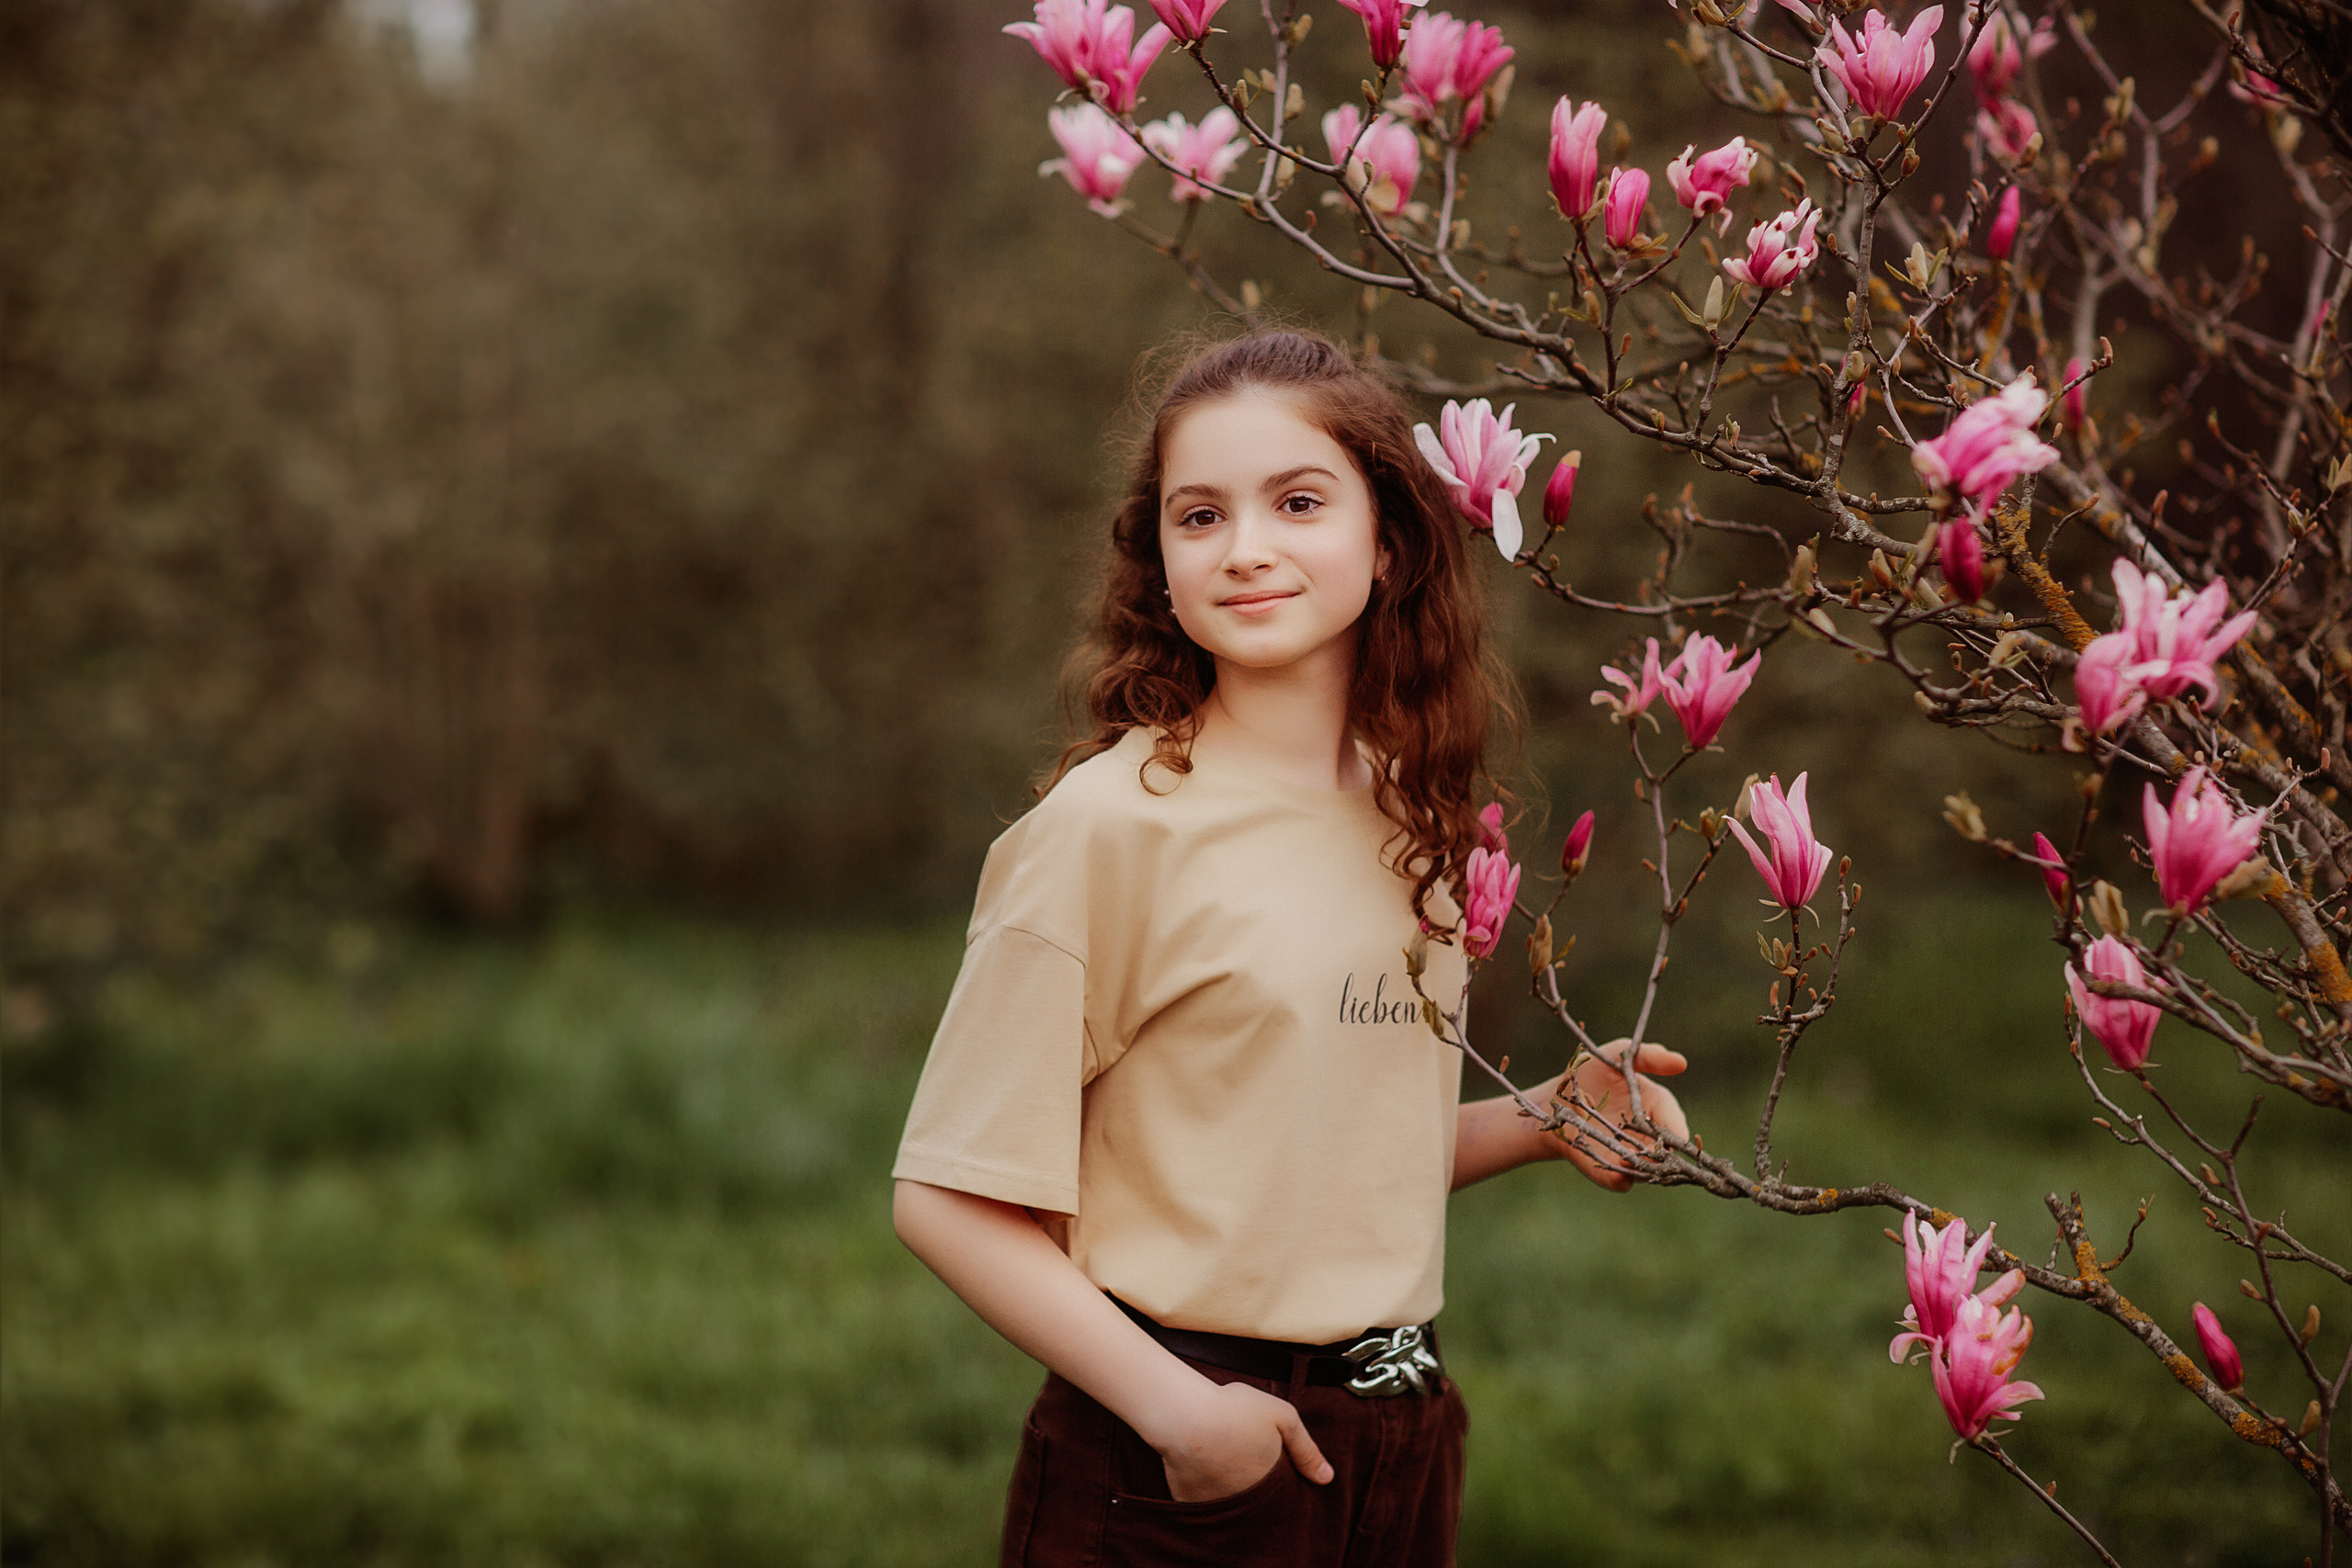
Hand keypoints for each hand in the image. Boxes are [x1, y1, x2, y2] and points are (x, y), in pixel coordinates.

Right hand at [1153, 1378, 1333, 1501]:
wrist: (1185, 1415)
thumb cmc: (1234, 1410)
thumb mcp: (1282, 1417)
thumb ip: (1306, 1449)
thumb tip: (1327, 1478)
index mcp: (1271, 1483)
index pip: (1283, 1494)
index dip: (1279, 1477)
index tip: (1270, 1461)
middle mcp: (1246, 1502)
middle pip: (1257, 1501)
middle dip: (1255, 1485)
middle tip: (1242, 1457)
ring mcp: (1217, 1506)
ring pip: (1230, 1504)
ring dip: (1230, 1489)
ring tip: (1223, 1462)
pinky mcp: (1190, 1503)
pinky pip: (1203, 1503)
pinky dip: (1204, 1491)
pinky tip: (1201, 1469)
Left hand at [1549, 1037, 1688, 1191]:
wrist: (1555, 1099)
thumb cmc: (1591, 1072)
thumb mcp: (1617, 1055)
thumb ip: (1647, 1056)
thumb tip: (1681, 1062)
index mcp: (1656, 1108)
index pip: (1674, 1121)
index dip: (1676, 1128)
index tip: (1676, 1135)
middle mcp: (1647, 1136)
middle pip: (1666, 1151)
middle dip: (1664, 1153)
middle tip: (1657, 1151)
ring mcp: (1628, 1155)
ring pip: (1646, 1169)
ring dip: (1643, 1167)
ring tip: (1634, 1159)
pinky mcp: (1607, 1170)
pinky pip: (1619, 1182)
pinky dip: (1619, 1179)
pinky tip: (1617, 1170)